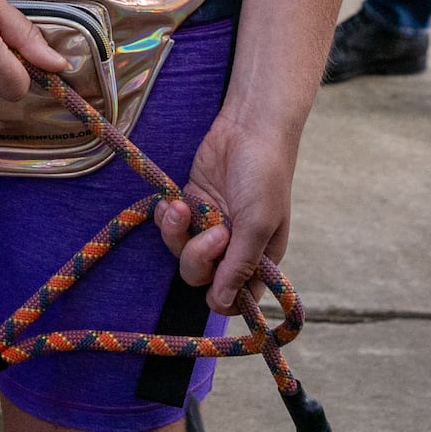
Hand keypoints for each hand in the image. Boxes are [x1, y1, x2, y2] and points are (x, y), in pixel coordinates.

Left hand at [170, 112, 302, 312]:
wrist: (249, 126)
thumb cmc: (264, 174)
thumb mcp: (258, 223)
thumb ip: (240, 264)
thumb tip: (222, 305)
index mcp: (260, 257)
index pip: (237, 298)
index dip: (224, 295)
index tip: (219, 274)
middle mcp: (234, 247)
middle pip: (202, 277)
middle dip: (199, 256)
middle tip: (215, 229)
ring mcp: (210, 225)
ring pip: (182, 253)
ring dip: (177, 234)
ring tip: (182, 207)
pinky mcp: (192, 205)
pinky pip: (171, 227)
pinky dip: (166, 218)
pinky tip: (171, 201)